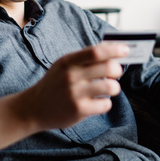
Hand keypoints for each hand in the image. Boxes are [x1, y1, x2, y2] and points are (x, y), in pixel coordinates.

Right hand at [15, 43, 129, 131]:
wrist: (33, 108)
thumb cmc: (54, 84)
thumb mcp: (64, 66)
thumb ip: (85, 58)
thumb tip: (112, 50)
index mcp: (68, 61)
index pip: (96, 51)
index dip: (114, 50)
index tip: (126, 50)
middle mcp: (71, 76)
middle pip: (108, 67)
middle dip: (117, 70)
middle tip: (116, 73)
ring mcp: (75, 94)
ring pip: (110, 86)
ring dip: (115, 87)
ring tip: (109, 88)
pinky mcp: (79, 110)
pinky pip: (105, 104)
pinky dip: (106, 103)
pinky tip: (98, 102)